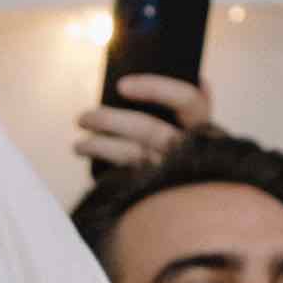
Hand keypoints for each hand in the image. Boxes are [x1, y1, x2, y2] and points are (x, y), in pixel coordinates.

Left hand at [75, 67, 215, 175]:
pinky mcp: (158, 189)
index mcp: (204, 126)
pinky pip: (126, 175)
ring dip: (99, 145)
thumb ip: (166, 103)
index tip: (121, 86)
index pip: (187, 98)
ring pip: (133, 154)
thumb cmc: (179, 145)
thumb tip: (122, 85)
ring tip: (78, 144)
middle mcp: (193, 149)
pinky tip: (88, 154)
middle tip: (84, 117)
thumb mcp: (182, 124)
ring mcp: (176, 171)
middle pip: (149, 129)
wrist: (190, 198)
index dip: (155, 88)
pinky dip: (104, 164)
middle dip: (111, 121)